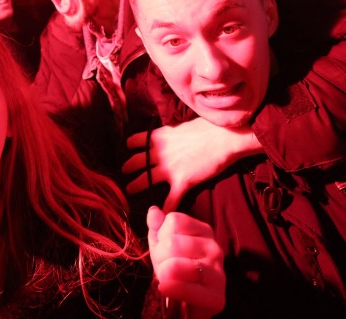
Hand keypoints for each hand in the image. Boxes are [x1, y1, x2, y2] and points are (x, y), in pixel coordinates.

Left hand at [123, 118, 261, 210]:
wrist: (222, 138)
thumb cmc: (206, 128)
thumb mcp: (180, 127)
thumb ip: (170, 135)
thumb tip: (170, 136)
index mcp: (159, 137)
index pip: (135, 141)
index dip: (131, 146)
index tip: (129, 150)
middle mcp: (159, 153)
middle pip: (136, 162)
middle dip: (127, 168)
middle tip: (124, 172)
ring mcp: (169, 168)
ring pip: (145, 180)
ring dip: (135, 186)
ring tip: (130, 190)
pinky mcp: (182, 181)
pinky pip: (170, 199)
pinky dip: (165, 209)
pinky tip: (161, 217)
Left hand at [148, 207, 225, 318]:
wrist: (188, 305)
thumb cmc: (176, 270)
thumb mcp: (163, 245)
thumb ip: (158, 227)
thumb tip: (154, 211)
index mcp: (204, 231)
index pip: (174, 220)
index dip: (161, 235)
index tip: (165, 249)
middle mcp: (215, 248)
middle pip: (171, 243)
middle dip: (159, 258)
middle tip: (165, 268)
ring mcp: (218, 273)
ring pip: (175, 266)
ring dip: (163, 274)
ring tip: (168, 280)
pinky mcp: (216, 297)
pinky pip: (184, 288)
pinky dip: (171, 289)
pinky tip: (166, 288)